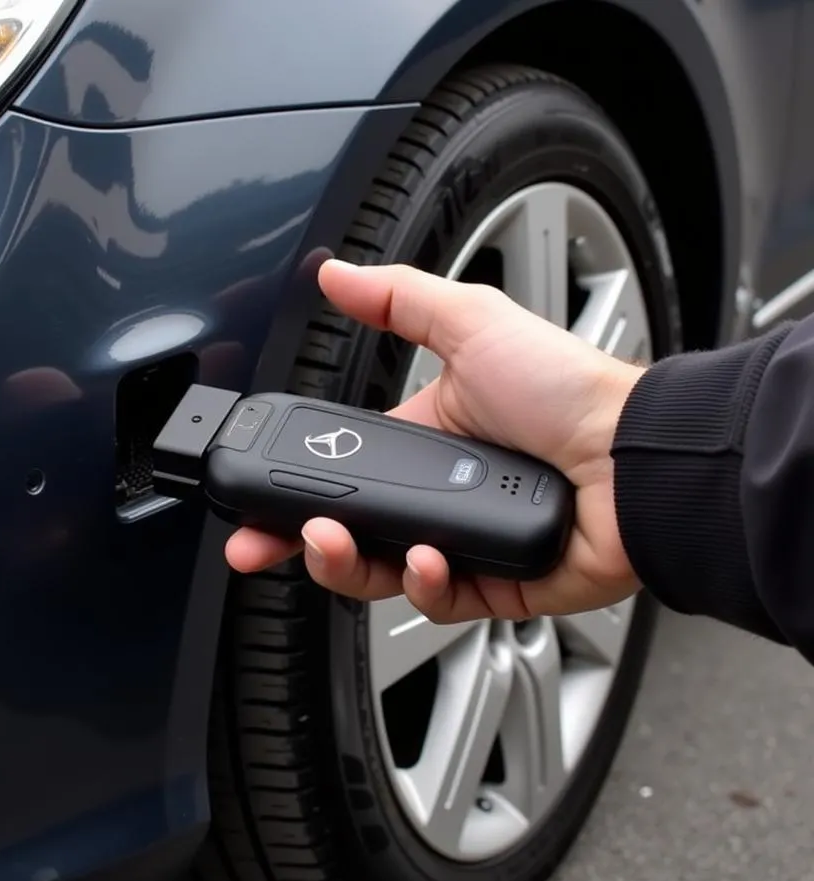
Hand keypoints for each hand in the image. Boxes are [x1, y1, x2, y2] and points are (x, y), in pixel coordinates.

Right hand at [224, 259, 646, 622]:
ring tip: (332, 542)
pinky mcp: (492, 587)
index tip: (248, 501)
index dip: (289, 492)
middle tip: (257, 545)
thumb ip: (397, 300)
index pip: (339, 476)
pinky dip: (422, 584)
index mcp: (421, 443)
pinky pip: (437, 602)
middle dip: (295, 544)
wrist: (635, 454)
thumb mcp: (473, 324)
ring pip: (379, 575)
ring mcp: (460, 545)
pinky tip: (426, 557)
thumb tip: (333, 274)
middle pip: (346, 537)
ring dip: (344, 564)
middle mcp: (435, 498)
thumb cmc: (568, 389)